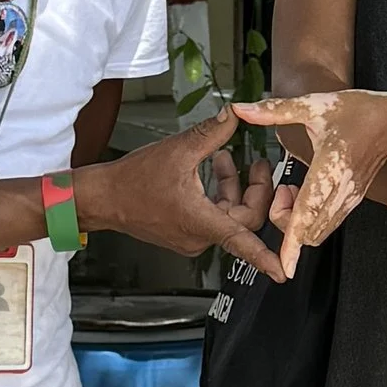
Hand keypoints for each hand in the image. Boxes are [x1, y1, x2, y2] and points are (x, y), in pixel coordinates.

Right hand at [93, 103, 286, 279]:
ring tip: (225, 158)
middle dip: (254, 190)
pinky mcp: (183, 232)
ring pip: (228, 216)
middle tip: (258, 164)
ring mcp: (191, 237)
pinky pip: (213, 217)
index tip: (283, 272)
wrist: (103, 198)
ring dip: (232, 188)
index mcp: (201, 222)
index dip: (265, 258)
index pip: (242, 243)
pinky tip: (213, 170)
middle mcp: (198, 237)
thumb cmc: (133, 180)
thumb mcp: (177, 150)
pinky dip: (218, 194)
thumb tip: (233, 114)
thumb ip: (210, 133)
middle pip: (243, 219)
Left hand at [258, 88, 386, 262]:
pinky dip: (310, 219)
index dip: (293, 244)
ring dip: (298, 221)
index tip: (284, 266)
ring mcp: (349, 199)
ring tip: (293, 188)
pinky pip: (328, 224)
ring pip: (318, 232)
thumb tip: (241, 109)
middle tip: (282, 188)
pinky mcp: (353, 201)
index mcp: (329, 169)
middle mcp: (341, 191)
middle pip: (307, 231)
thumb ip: (274, 110)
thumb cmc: (360, 111)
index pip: (306, 214)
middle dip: (284, 221)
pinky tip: (307, 192)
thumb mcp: (313, 104)